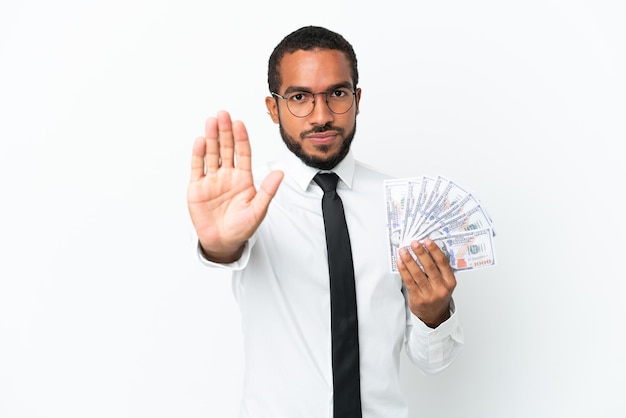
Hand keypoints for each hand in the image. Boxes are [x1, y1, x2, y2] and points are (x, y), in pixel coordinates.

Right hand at [187, 111, 283, 262]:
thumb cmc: (241, 227)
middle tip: (224, 114)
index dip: (241, 138)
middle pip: (226, 148)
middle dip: (225, 132)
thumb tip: (280, 173)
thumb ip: (267, 191)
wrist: (222, 242)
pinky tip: (200, 141)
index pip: (242, 153)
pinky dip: (198, 154)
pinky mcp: (197, 187)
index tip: (240, 124)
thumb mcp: (258, 210)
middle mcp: (227, 175)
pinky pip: (197, 168)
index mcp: (243, 178)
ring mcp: (212, 180)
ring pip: (211, 154)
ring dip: (211, 138)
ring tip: (211, 121)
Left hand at [396, 239, 456, 327]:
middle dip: (421, 253)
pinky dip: (403, 270)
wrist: (435, 315)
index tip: (427, 241)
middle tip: (414, 243)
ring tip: (403, 251)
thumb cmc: (439, 295)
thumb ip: (439, 269)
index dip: (435, 250)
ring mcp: (429, 294)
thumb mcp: (445, 283)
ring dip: (409, 260)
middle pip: (430, 267)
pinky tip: (400, 262)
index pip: (443, 263)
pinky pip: (409, 281)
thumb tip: (427, 249)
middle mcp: (441, 288)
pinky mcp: (417, 298)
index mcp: (450, 282)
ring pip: (417, 274)